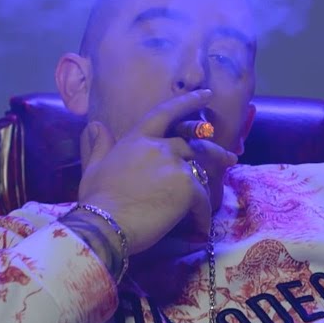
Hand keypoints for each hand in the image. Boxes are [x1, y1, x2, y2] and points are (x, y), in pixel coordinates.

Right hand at [77, 89, 237, 254]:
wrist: (105, 224)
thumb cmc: (96, 199)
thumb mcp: (93, 168)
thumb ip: (99, 145)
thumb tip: (96, 125)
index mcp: (137, 138)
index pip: (165, 112)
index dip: (187, 101)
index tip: (206, 95)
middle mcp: (159, 146)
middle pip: (194, 145)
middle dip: (214, 152)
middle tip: (230, 159)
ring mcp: (175, 165)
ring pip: (200, 173)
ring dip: (204, 191)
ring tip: (208, 209)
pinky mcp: (187, 187)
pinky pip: (203, 199)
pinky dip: (202, 215)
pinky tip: (199, 228)